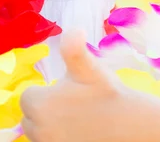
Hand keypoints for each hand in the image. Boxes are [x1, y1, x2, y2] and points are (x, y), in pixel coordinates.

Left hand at [20, 29, 159, 141]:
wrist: (130, 127)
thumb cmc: (107, 94)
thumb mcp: (89, 67)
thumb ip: (74, 47)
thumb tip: (74, 28)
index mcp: (39, 105)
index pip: (28, 97)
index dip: (45, 93)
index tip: (65, 92)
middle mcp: (38, 130)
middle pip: (30, 119)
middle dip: (45, 112)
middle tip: (71, 106)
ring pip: (39, 134)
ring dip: (50, 127)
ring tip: (76, 120)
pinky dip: (59, 139)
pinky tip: (78, 133)